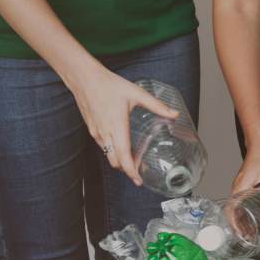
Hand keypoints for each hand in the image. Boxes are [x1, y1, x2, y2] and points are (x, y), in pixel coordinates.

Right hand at [69, 63, 179, 186]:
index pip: (123, 156)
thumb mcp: (137, 93)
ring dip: (120, 161)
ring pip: (107, 154)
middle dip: (127, 170)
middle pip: (114, 161)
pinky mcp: (92, 129)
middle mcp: (104, 133)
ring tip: (134, 162)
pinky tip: (123, 147)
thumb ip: (157, 105)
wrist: (84, 79)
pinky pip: (103, 146)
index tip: (139, 180)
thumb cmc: (110, 85)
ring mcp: (96, 132)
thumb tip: (175, 114)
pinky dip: (113, 152)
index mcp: (116, 126)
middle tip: (141, 173)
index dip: (131, 171)